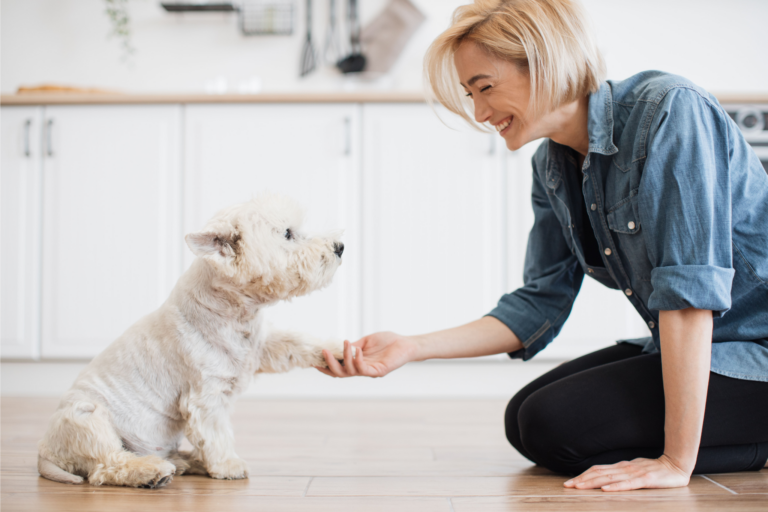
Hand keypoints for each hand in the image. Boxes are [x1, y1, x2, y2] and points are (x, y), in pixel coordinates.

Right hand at [315, 332, 416, 377]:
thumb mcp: (365, 342)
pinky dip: (357, 359)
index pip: (338, 369)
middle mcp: (361, 370)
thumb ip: (353, 347)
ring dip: (344, 357)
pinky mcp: (378, 371)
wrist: (405, 343)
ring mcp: (369, 372)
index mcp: (357, 364)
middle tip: (323, 352)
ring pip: (349, 371)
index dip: (326, 366)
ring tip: (345, 343)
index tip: (314, 360)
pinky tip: (357, 350)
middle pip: (340, 374)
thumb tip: (338, 347)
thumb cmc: (388, 341)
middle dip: (329, 365)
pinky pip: (363, 369)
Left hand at [563, 454, 690, 490]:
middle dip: (582, 480)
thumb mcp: (633, 470)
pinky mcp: (646, 479)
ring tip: (579, 487)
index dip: (583, 476)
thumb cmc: (654, 469)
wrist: (676, 465)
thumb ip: (620, 474)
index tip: (569, 482)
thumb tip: (603, 479)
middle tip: (568, 486)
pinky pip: (628, 484)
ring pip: (609, 478)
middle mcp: (624, 468)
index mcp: (620, 466)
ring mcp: (634, 473)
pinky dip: (615, 487)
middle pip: (599, 474)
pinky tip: (605, 490)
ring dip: (593, 483)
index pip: (597, 470)